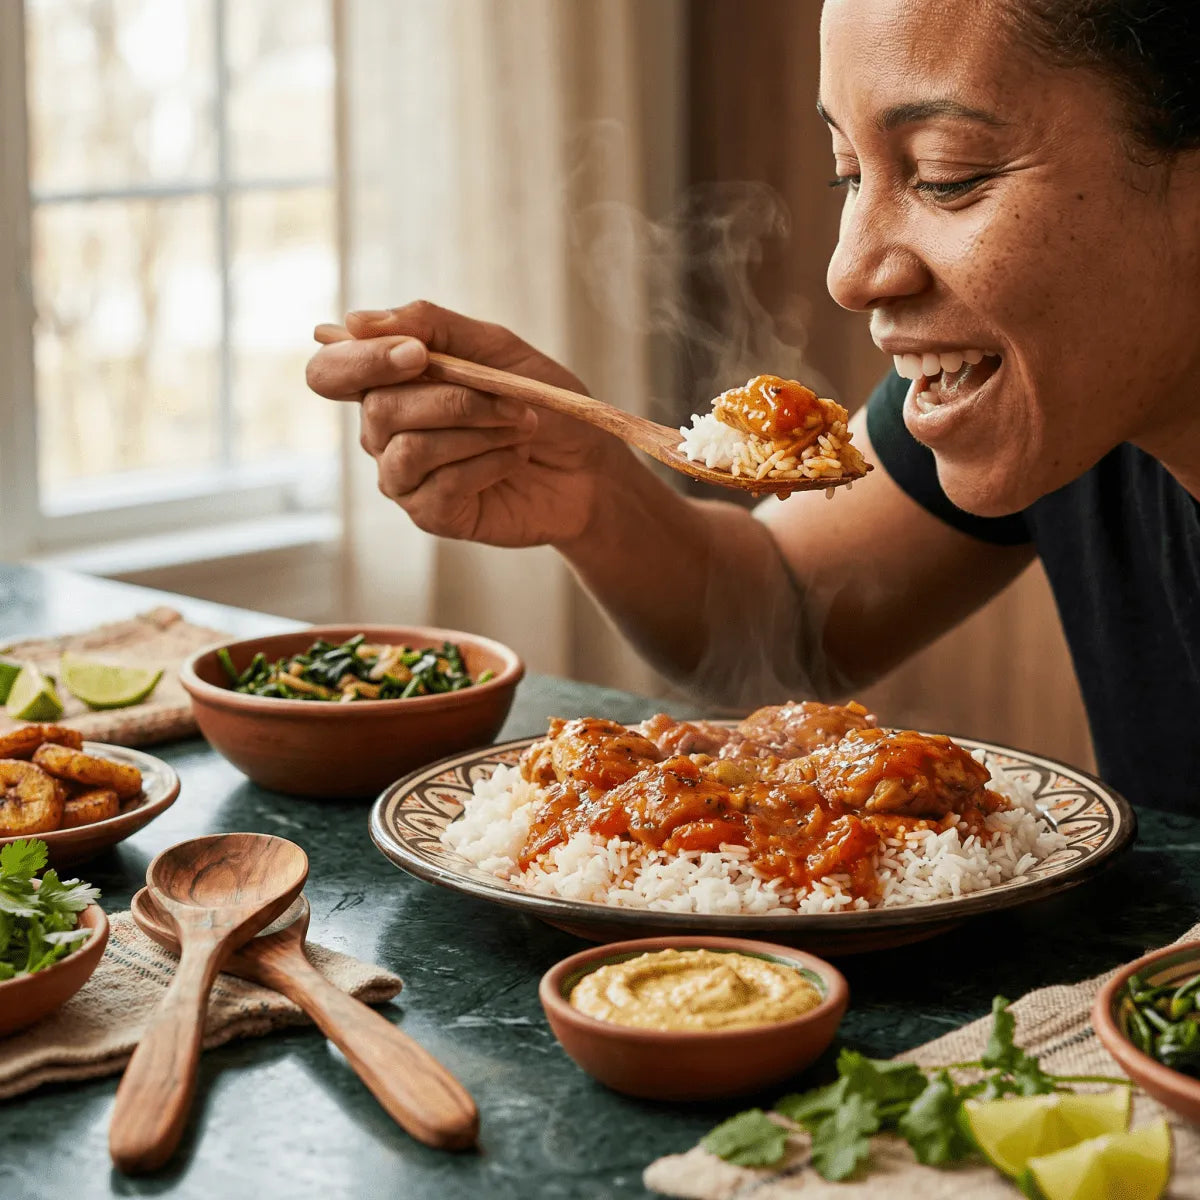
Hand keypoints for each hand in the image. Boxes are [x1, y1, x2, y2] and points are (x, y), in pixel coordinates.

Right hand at [305, 301, 630, 546]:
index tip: (418, 354)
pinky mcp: (433, 514)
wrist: (589, 466)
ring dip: (477, 431)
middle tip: (513, 401)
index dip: (362, 360)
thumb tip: (356, 322)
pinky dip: (489, 464)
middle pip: (379, 409)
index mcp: (390, 384)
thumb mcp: (496, 350)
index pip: (332, 371)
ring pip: (409, 449)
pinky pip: (441, 486)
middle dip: (454, 399)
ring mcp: (405, 478)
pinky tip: (515, 460)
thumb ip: (432, 328)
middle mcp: (385, 432)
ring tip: (523, 427)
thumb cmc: (542, 404)